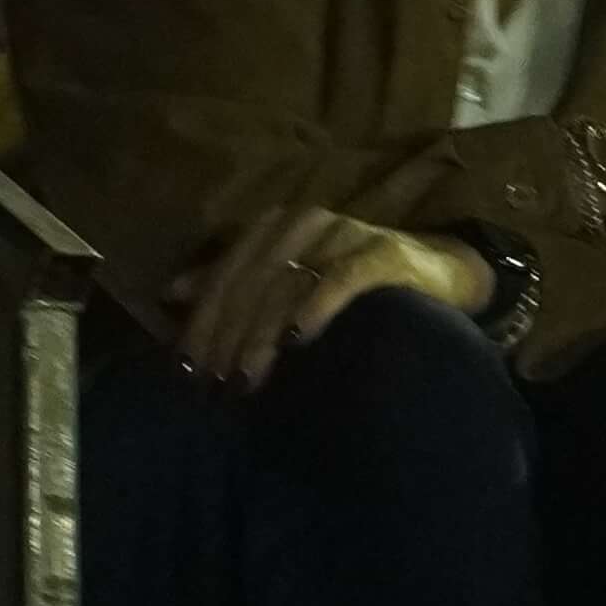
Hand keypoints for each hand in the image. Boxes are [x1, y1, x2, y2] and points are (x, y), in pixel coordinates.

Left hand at [174, 203, 483, 386]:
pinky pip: (341, 279)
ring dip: (262, 336)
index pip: (226, 275)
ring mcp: (343, 233)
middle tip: (213, 384)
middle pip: (251, 283)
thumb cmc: (351, 277)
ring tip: (246, 378)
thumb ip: (233, 280)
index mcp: (273, 226)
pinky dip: (316, 308)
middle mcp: (303, 221)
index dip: (203, 322)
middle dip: (227, 337)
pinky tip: (298, 339)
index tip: (186, 369)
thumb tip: (171, 293)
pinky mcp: (380, 251)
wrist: (434, 268)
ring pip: (287, 286)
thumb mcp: (288, 274)